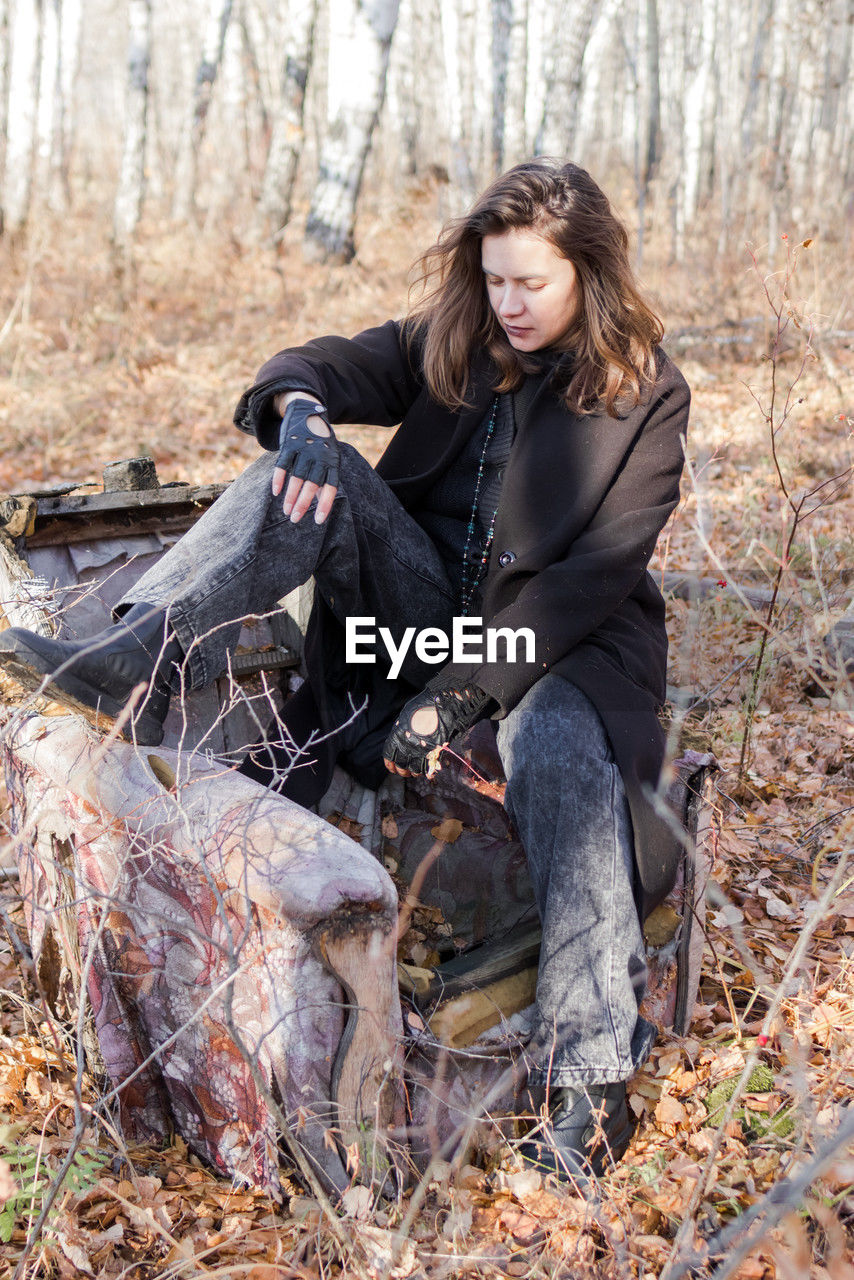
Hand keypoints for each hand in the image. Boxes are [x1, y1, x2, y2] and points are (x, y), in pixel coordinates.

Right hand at [272, 397, 338, 523]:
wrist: (308, 411)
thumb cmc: (320, 442)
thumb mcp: (328, 457)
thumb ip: (325, 478)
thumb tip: (323, 503)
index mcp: (332, 461)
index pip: (331, 486)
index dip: (325, 504)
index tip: (318, 521)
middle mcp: (320, 456)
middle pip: (312, 484)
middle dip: (303, 504)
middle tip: (295, 520)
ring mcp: (305, 449)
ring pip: (297, 477)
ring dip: (291, 496)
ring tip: (286, 511)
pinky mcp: (290, 443)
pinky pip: (283, 465)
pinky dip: (279, 479)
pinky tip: (276, 492)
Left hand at [383, 679, 495, 776]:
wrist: (442, 705)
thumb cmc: (424, 706)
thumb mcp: (406, 715)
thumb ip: (401, 729)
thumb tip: (400, 738)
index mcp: (397, 735)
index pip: (389, 756)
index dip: (390, 764)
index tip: (392, 766)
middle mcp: (406, 746)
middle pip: (400, 766)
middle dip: (402, 770)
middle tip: (405, 771)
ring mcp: (420, 751)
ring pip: (413, 769)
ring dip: (414, 772)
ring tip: (416, 771)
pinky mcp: (434, 753)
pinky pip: (427, 768)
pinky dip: (426, 771)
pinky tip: (426, 770)